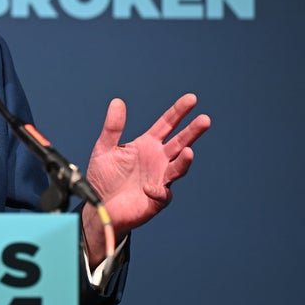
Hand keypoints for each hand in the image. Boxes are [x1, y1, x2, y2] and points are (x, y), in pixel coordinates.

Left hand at [85, 93, 209, 239]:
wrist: (99, 206)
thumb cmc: (103, 177)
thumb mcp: (104, 149)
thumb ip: (113, 127)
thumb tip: (117, 101)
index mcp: (147, 144)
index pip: (167, 124)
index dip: (178, 111)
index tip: (191, 99)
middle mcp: (158, 160)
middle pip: (180, 142)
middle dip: (192, 131)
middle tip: (205, 120)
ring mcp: (160, 178)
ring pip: (178, 167)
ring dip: (185, 161)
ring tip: (189, 152)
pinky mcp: (157, 199)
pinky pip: (162, 193)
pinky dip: (158, 190)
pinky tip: (148, 188)